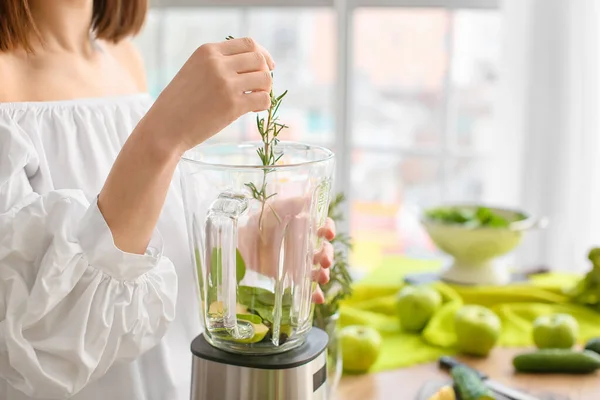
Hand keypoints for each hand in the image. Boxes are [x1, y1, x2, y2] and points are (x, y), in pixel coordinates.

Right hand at [141, 37, 274, 153]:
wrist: (164, 128)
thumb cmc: (179, 104)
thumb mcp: (194, 71)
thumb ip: (217, 64)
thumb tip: (252, 66)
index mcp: (207, 51)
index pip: (248, 44)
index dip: (262, 54)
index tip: (267, 66)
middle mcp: (217, 63)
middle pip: (259, 59)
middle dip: (266, 72)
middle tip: (261, 87)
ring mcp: (225, 84)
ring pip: (265, 78)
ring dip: (266, 89)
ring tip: (257, 99)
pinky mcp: (232, 105)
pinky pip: (263, 99)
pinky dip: (264, 105)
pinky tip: (254, 110)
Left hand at [237, 196, 335, 303]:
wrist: (233, 250)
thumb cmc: (253, 226)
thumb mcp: (270, 212)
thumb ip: (290, 204)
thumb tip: (310, 194)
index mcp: (300, 228)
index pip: (322, 227)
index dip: (328, 229)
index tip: (328, 234)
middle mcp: (301, 247)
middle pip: (323, 251)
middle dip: (328, 255)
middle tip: (325, 261)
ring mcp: (296, 265)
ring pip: (318, 270)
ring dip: (324, 274)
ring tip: (321, 277)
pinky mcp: (288, 282)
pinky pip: (306, 291)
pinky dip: (315, 295)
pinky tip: (317, 298)